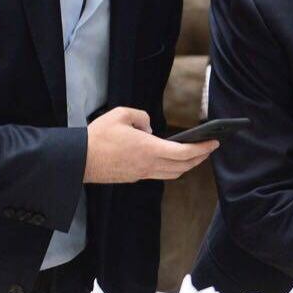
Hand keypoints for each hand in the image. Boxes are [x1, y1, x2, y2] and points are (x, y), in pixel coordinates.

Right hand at [84, 107, 217, 183]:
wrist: (79, 160)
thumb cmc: (98, 137)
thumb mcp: (120, 114)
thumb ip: (141, 117)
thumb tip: (150, 128)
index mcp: (149, 149)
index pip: (184, 153)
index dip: (202, 149)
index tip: (213, 143)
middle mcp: (148, 165)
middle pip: (183, 166)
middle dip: (200, 158)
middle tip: (209, 149)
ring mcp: (141, 174)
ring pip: (172, 173)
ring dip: (187, 166)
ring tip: (195, 156)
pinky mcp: (133, 177)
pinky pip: (159, 175)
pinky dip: (171, 168)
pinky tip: (171, 159)